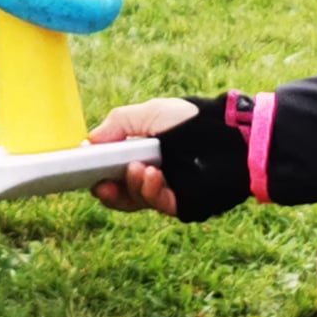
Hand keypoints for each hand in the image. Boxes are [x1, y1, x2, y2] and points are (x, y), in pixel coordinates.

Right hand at [85, 98, 198, 216]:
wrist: (232, 134)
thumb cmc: (193, 119)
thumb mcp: (150, 113)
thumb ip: (118, 124)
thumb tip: (88, 142)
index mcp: (139, 153)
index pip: (110, 169)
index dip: (96, 170)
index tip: (85, 165)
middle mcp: (149, 174)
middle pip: (116, 191)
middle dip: (105, 188)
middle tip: (101, 182)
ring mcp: (164, 190)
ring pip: (133, 200)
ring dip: (130, 185)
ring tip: (138, 169)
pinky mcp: (180, 202)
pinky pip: (156, 203)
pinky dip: (150, 191)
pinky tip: (151, 175)